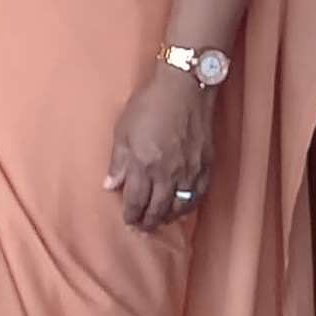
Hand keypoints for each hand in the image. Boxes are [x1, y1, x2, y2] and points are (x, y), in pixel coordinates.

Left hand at [106, 72, 214, 231]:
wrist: (185, 87)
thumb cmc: (150, 104)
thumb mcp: (123, 130)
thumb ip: (118, 162)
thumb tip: (110, 186)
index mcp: (144, 164)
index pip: (136, 201)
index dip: (131, 215)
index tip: (127, 221)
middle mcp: (167, 172)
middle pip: (158, 209)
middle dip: (148, 222)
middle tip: (142, 228)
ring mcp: (189, 170)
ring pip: (179, 206)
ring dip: (168, 217)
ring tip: (160, 221)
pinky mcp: (205, 164)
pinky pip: (198, 195)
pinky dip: (189, 205)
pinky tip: (182, 207)